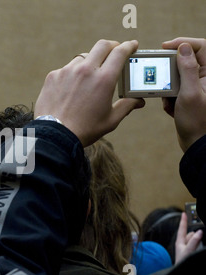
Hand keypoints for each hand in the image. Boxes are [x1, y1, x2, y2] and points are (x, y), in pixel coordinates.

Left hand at [34, 39, 144, 146]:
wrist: (54, 135)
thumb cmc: (84, 129)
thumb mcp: (111, 120)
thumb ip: (127, 106)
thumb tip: (139, 101)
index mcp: (104, 79)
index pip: (120, 52)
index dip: (128, 46)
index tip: (132, 45)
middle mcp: (86, 70)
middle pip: (102, 45)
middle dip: (112, 46)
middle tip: (114, 52)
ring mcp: (67, 71)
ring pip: (83, 57)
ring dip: (90, 62)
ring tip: (90, 76)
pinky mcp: (53, 76)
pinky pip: (66, 69)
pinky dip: (73, 74)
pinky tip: (72, 88)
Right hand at [162, 37, 205, 151]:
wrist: (196, 144)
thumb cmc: (196, 121)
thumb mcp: (189, 93)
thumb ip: (187, 68)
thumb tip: (183, 48)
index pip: (201, 47)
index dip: (184, 43)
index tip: (166, 46)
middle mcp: (205, 78)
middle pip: (186, 62)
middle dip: (171, 72)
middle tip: (161, 78)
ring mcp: (197, 87)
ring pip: (177, 78)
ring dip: (169, 89)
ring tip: (170, 101)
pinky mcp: (189, 97)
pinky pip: (175, 90)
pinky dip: (169, 100)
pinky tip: (172, 110)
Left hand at [174, 212, 202, 263]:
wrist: (181, 272)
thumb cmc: (182, 262)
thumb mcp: (188, 250)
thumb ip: (194, 241)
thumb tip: (199, 232)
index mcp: (179, 242)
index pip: (182, 229)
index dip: (183, 220)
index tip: (184, 213)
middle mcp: (183, 244)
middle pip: (189, 234)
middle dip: (194, 231)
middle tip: (199, 225)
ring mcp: (187, 249)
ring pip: (194, 239)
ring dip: (197, 238)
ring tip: (200, 238)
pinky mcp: (191, 253)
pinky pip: (196, 245)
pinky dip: (199, 243)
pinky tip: (201, 244)